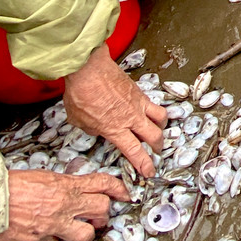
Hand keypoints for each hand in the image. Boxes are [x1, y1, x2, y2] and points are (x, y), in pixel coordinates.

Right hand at [0, 170, 129, 240]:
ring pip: (86, 235)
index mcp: (66, 185)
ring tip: (74, 230)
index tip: (125, 194)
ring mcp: (54, 226)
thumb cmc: (9, 186)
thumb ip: (62, 185)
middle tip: (97, 216)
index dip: (118, 189)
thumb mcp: (42, 177)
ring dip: (83, 234)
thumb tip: (73, 191)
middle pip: (102, 209)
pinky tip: (44, 238)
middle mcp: (65, 205)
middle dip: (102, 213)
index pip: (102, 183)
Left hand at [62, 44, 167, 177]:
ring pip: (161, 119)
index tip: (149, 172)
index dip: (144, 164)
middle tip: (155, 152)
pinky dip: (153, 111)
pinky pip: (153, 104)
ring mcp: (137, 104)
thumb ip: (92, 128)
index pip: (135, 152)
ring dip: (161, 128)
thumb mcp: (79, 120)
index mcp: (115, 129)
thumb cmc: (80, 93)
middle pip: (155, 137)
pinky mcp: (139, 91)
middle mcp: (131, 118)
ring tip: (156, 131)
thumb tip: (97, 128)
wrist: (88, 68)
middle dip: (157, 148)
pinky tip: (147, 111)